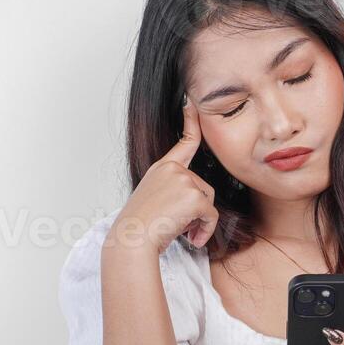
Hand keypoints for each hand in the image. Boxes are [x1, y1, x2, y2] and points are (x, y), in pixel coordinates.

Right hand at [109, 95, 218, 253]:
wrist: (132, 240)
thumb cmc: (139, 228)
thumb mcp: (154, 200)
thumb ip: (174, 192)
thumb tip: (198, 202)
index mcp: (162, 168)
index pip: (183, 142)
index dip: (190, 122)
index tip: (192, 105)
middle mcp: (173, 170)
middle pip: (204, 188)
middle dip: (197, 210)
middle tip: (176, 224)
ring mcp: (184, 181)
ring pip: (208, 203)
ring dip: (199, 222)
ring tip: (178, 230)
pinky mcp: (194, 197)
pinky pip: (211, 217)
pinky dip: (204, 231)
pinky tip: (190, 238)